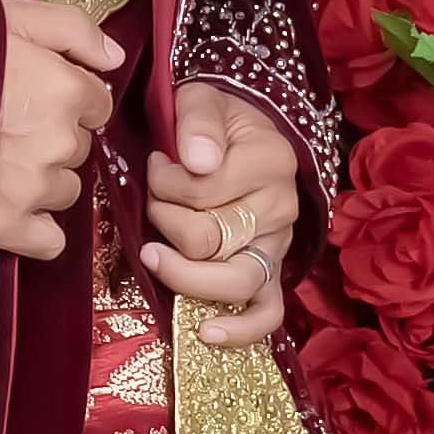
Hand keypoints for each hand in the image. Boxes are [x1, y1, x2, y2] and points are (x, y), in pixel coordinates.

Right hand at [0, 0, 124, 259]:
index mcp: (68, 91)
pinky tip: (10, 209)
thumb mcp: (12, 15)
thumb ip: (73, 29)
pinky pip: (48, 241)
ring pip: (66, 190)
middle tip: (4, 125)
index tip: (31, 96)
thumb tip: (116, 58)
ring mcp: (34, 187)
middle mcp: (60, 142)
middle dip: (50, 137)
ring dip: (41, 179)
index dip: (65, 99)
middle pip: (78, 148)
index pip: (95, 105)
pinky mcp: (4, 224)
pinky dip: (35, 229)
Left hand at [142, 82, 302, 345]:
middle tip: (153, 200)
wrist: (241, 133)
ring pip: (233, 279)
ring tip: (152, 256)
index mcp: (270, 162)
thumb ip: (198, 122)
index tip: (155, 165)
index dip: (163, 183)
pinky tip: (207, 333)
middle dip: (164, 221)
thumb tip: (197, 162)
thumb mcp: (201, 99)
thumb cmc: (215, 122)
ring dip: (183, 274)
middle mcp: (281, 207)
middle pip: (209, 239)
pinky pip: (266, 311)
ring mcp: (277, 245)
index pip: (201, 191)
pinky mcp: (270, 272)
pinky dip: (240, 329)